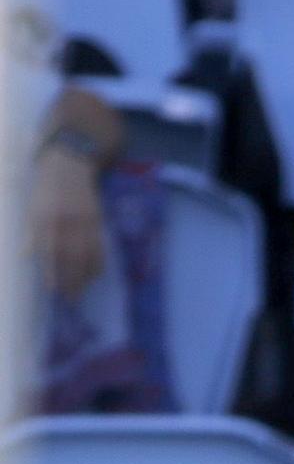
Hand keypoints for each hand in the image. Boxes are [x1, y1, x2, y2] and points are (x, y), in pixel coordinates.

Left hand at [28, 148, 104, 299]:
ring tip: (81, 292)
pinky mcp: (96, 222)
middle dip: (71, 281)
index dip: (52, 272)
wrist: (69, 164)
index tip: (53, 290)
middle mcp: (65, 222)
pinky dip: (97, 264)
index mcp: (46, 218)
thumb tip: (24, 255)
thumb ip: (31, 231)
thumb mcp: (32, 206)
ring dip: (85, 277)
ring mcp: (83, 223)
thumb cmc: (46, 187)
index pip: (49, 252)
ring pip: (86, 256)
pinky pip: (99, 249)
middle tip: (70, 299)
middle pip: (70, 259)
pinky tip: (94, 276)